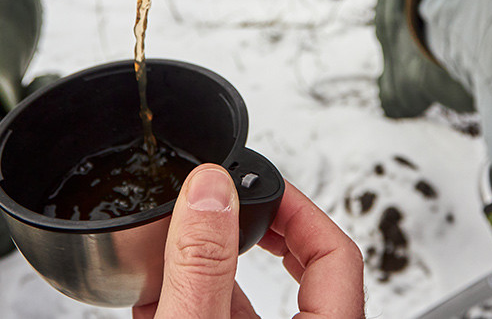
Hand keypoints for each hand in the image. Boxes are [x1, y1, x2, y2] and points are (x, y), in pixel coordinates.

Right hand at [135, 165, 364, 318]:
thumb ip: (204, 264)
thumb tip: (211, 190)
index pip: (337, 253)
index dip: (299, 207)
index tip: (260, 185)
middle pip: (305, 274)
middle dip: (260, 231)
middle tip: (229, 202)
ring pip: (254, 307)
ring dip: (213, 271)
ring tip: (182, 241)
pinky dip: (192, 304)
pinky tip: (154, 295)